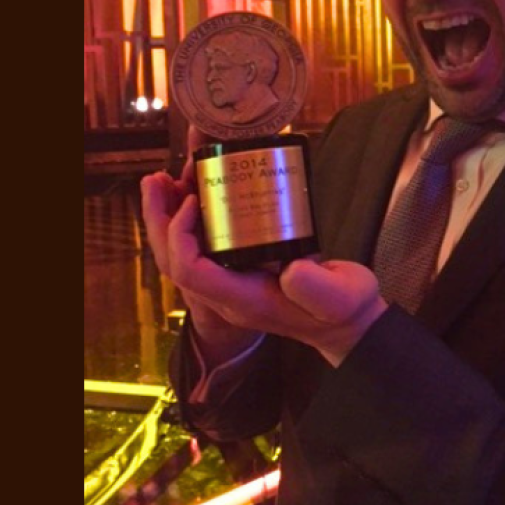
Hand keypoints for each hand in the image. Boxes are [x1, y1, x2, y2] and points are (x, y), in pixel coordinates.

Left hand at [140, 127, 387, 366]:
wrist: (349, 324)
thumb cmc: (344, 309)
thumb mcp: (338, 297)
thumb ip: (314, 287)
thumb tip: (290, 269)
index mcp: (243, 300)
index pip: (191, 272)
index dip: (181, 237)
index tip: (193, 203)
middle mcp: (228, 294)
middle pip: (175, 261)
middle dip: (160, 220)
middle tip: (156, 180)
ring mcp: (232, 284)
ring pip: (184, 254)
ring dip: (169, 217)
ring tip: (166, 180)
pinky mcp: (241, 272)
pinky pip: (202, 248)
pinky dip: (192, 220)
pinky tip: (197, 194)